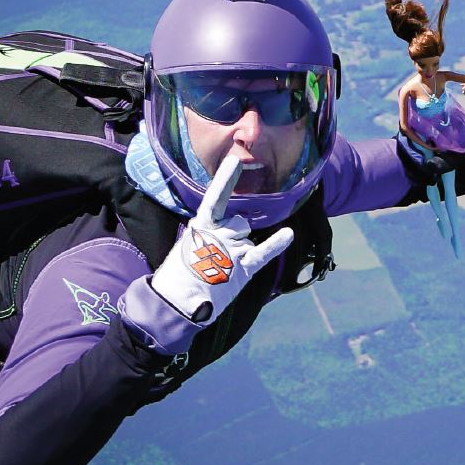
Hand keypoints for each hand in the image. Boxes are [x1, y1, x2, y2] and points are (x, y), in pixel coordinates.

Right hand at [150, 155, 293, 323]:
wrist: (175, 303)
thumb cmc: (179, 276)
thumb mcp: (187, 244)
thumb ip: (208, 232)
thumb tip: (232, 226)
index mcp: (201, 225)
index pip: (216, 198)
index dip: (225, 179)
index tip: (235, 161)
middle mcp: (219, 234)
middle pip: (240, 222)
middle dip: (234, 234)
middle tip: (216, 257)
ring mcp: (232, 250)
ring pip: (248, 237)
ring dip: (241, 248)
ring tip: (222, 268)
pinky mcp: (242, 268)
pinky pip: (263, 252)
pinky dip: (277, 243)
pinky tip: (289, 235)